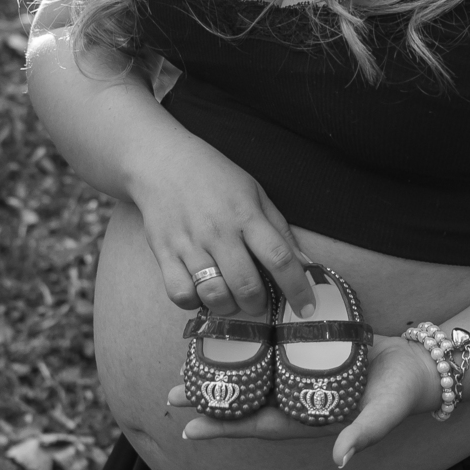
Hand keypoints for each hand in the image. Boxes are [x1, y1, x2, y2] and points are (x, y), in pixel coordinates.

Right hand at [128, 133, 317, 320]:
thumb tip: (303, 263)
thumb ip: (278, 228)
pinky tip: (200, 291)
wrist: (162, 160)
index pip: (279, 258)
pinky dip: (194, 301)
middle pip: (246, 285)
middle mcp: (218, 231)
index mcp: (246, 214)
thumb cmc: (214, 177)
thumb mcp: (254, 192)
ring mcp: (188, 244)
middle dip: (259, 304)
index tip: (307, 309)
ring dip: (228, 307)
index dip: (297, 289)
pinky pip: (180, 294)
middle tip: (258, 301)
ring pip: (214, 295)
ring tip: (230, 298)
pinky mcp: (163, 253)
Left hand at [167, 333, 440, 468]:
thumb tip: (340, 458)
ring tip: (188, 362)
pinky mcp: (306, 352)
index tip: (186, 429)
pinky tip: (228, 331)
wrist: (419, 366)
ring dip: (222, 369)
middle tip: (170, 395)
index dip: (222, 428)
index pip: (256, 425)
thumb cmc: (402, 394)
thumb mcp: (385, 412)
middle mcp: (296, 399)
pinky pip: (270, 351)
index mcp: (307, 419)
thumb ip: (364, 433)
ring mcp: (299, 376)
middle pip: (244, 400)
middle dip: (209, 398)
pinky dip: (248, 344)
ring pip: (252, 374)